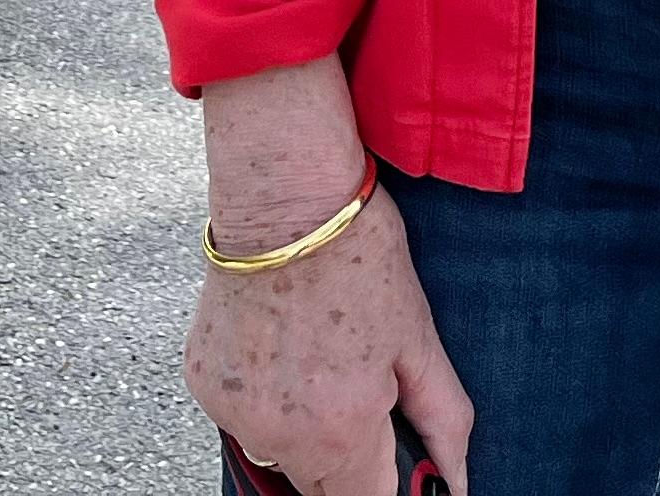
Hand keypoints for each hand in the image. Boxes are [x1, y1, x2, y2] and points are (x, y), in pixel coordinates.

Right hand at [188, 187, 471, 495]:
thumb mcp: (418, 337)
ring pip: (278, 451)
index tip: (394, 458)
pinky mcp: (201, 381)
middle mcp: (278, 433)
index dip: (388, 484)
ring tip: (319, 360)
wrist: (283, 193)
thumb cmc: (358, 254)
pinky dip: (264, 398)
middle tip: (361, 393)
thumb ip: (443, 419)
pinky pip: (242, 415)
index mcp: (340, 431)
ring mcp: (233, 410)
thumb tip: (458, 479)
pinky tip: (282, 346)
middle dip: (347, 459)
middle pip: (318, 486)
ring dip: (301, 431)